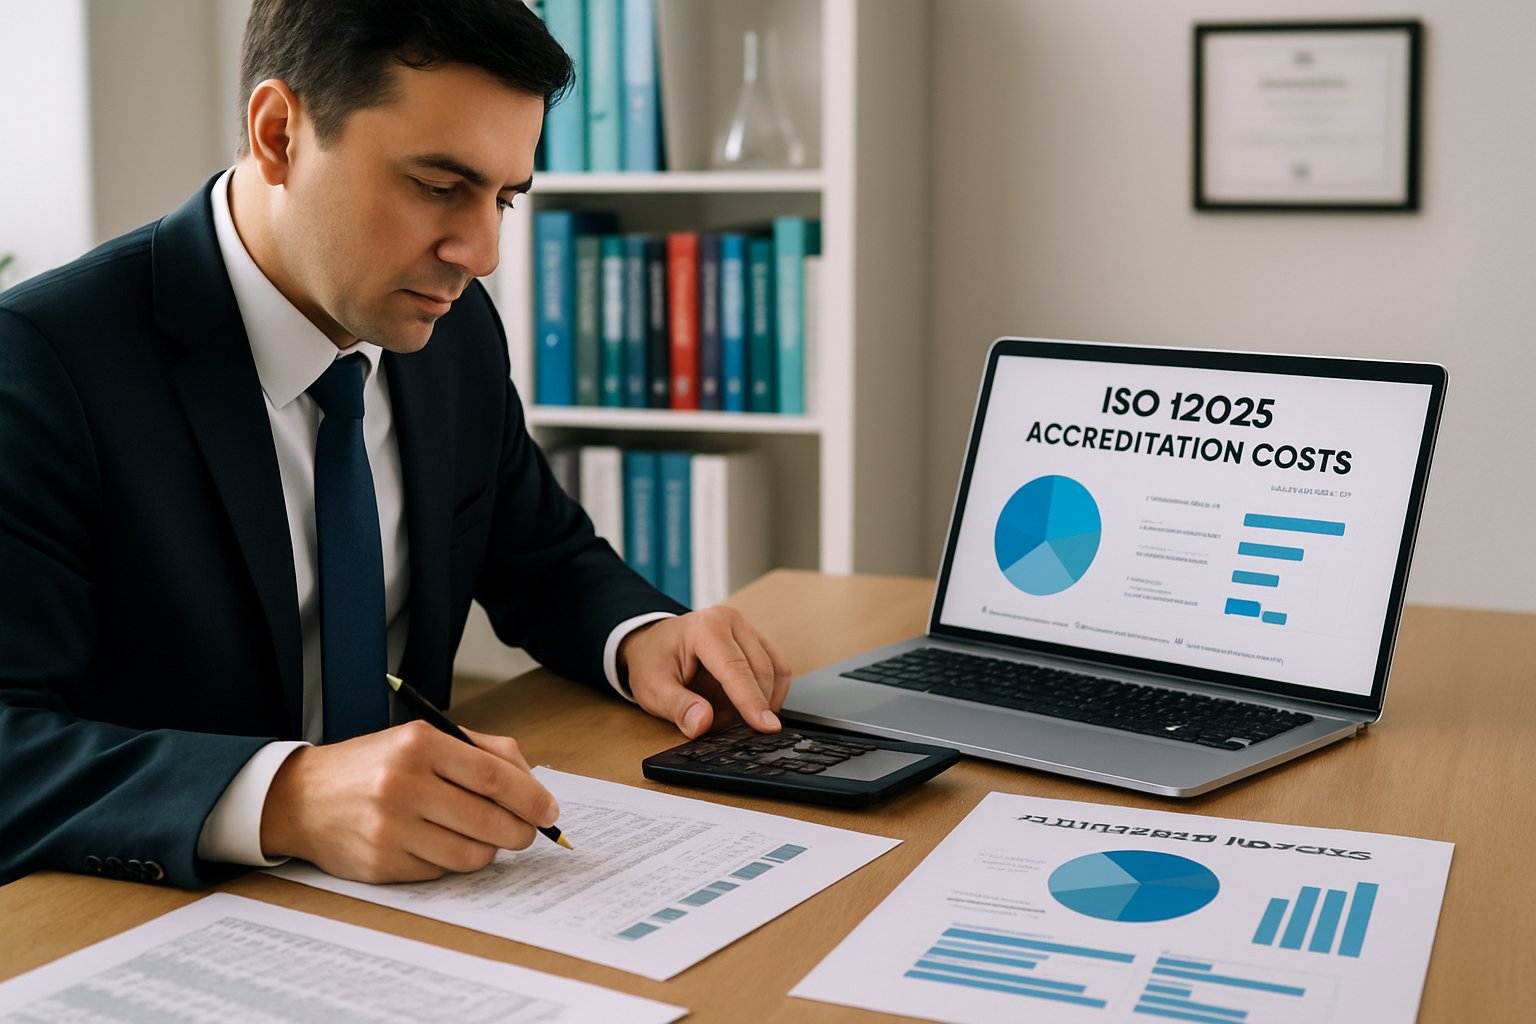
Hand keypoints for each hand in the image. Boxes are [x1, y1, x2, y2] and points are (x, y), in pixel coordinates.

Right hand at [258, 721, 559, 882]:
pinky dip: (451, 862)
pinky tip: (439, 844)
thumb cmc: (376, 765)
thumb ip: (484, 753)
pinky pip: (440, 872)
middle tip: (527, 832)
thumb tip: (535, 789)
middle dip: (520, 832)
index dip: (531, 798)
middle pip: (489, 820)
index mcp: (418, 744)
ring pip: (470, 854)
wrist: (303, 797)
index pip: (494, 776)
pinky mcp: (380, 864)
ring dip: (488, 850)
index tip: (550, 811)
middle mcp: (402, 784)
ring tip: (480, 836)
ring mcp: (389, 828)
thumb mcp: (424, 739)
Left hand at [619, 606, 791, 737]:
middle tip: (723, 726)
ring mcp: (747, 627)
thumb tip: (702, 724)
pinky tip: (747, 704)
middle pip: (760, 671)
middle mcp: (731, 621)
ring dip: (761, 700)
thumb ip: (679, 708)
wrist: (652, 643)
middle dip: (749, 707)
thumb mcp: (653, 690)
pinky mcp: (757, 639)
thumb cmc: (653, 663)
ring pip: (774, 670)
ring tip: (729, 713)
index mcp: (704, 628)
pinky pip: (778, 669)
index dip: (752, 701)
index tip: (766, 727)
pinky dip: (769, 693)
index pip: (736, 669)